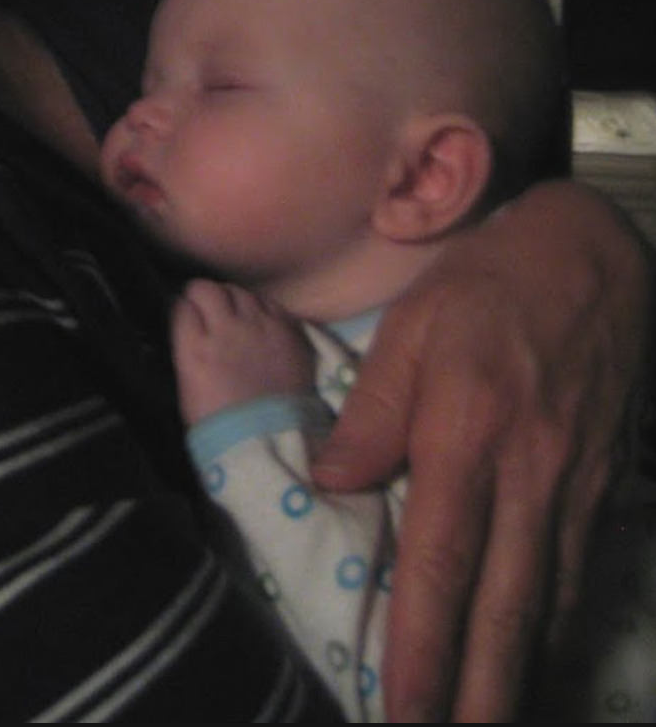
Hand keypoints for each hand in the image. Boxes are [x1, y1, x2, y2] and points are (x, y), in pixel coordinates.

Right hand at [171, 279, 315, 424]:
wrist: (270, 442)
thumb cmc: (221, 426)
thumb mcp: (188, 390)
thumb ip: (187, 352)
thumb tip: (188, 332)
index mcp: (195, 350)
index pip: (179, 306)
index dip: (179, 306)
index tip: (182, 312)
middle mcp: (226, 330)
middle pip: (207, 289)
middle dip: (200, 294)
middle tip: (203, 305)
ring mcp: (259, 327)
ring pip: (238, 291)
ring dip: (230, 298)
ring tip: (231, 311)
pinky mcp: (287, 331)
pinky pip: (268, 302)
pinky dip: (258, 307)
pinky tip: (257, 319)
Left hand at [310, 180, 652, 721]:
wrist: (593, 256)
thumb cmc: (487, 284)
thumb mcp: (411, 326)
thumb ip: (372, 410)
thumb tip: (332, 481)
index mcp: (465, 434)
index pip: (441, 564)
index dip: (423, 649)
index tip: (402, 715)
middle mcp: (527, 475)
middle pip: (506, 609)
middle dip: (482, 695)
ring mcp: (574, 484)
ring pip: (550, 602)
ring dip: (523, 675)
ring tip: (495, 721)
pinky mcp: (604, 481)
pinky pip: (583, 571)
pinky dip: (562, 627)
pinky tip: (544, 658)